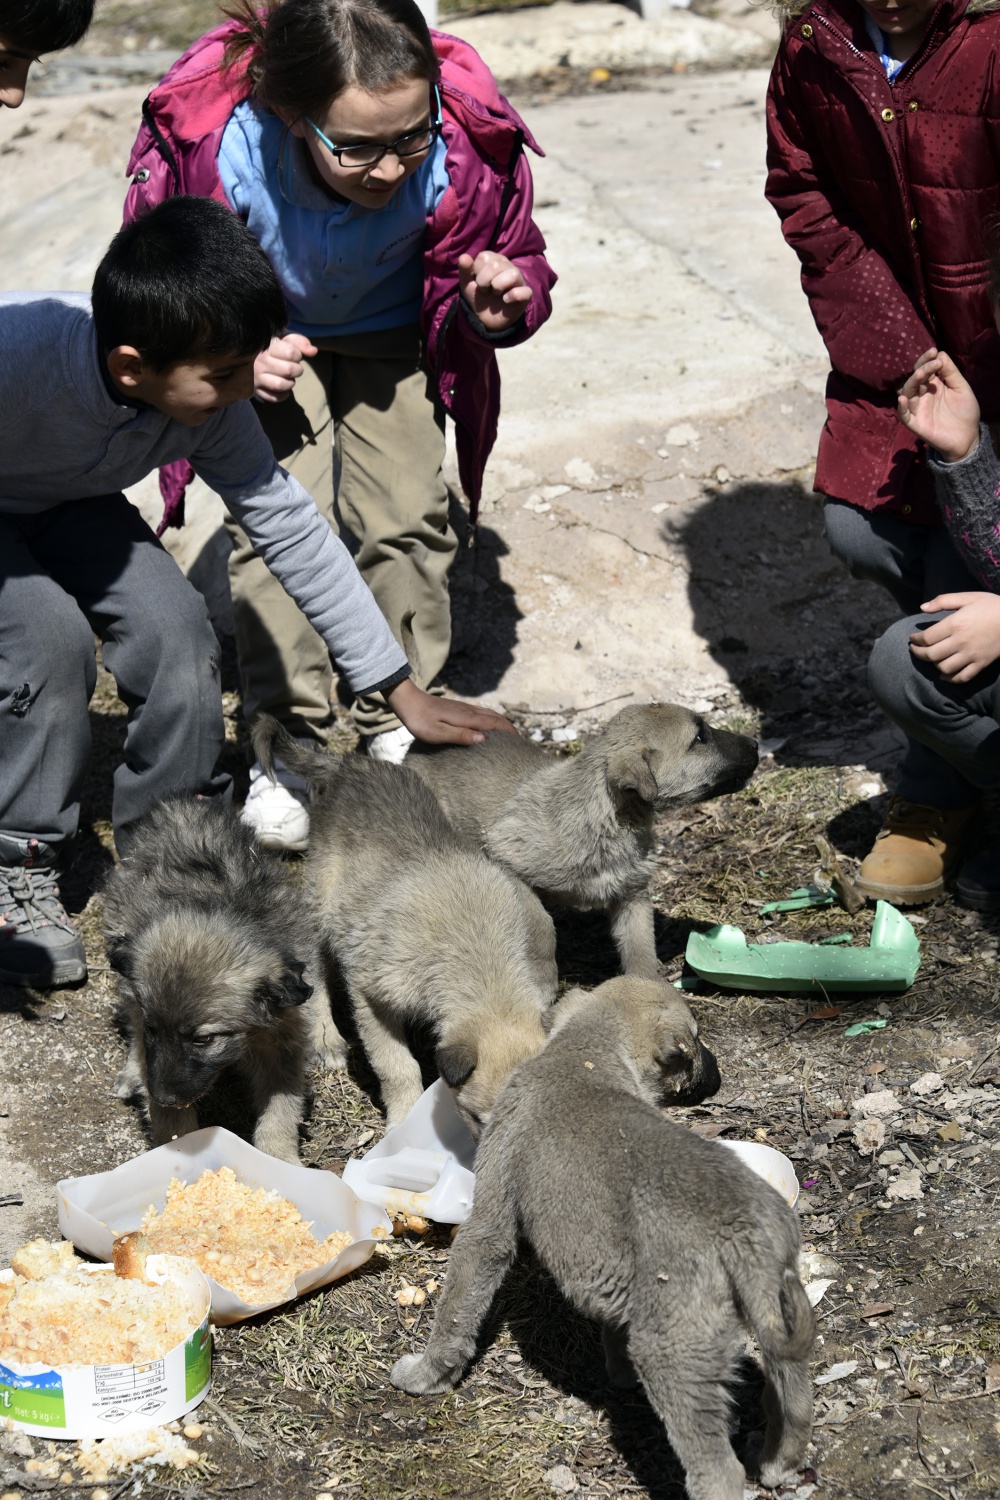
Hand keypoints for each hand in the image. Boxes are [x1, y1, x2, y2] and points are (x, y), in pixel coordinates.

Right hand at [254, 333, 318, 403]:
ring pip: (280, 385)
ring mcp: (256, 378)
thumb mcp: (286, 341)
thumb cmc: (275, 350)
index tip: (295, 355)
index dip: (298, 355)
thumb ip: (300, 342)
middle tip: (294, 368)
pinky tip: (283, 387)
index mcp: (267, 347)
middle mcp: (259, 362)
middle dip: (297, 370)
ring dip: (290, 383)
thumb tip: (313, 351)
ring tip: (288, 378)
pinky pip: (274, 398)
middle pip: (288, 370)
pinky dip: (283, 395)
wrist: (253, 360)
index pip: (290, 353)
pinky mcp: (256, 391)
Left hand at [385, 677, 517, 745]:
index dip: (509, 733)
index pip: (495, 724)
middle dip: (510, 728)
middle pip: (496, 718)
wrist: (408, 701)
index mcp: (467, 718)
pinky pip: (482, 713)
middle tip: (521, 741)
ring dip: (502, 723)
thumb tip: (484, 738)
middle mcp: (469, 711)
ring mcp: (464, 708)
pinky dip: (492, 720)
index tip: (521, 742)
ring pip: (490, 714)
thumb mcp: (438, 733)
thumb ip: (460, 735)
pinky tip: (489, 726)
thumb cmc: (420, 720)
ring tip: (510, 734)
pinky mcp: (459, 708)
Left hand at [459, 251, 531, 333]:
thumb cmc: (479, 298)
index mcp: (494, 260)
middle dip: (484, 281)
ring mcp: (518, 280)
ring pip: (513, 274)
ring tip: (496, 294)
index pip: (484, 256)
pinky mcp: (525, 294)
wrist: (486, 319)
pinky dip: (513, 296)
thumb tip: (464, 256)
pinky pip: (525, 291)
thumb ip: (465, 270)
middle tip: (486, 290)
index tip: (478, 282)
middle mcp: (508, 266)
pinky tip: (506, 300)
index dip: (477, 271)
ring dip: (498, 286)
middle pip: (495, 265)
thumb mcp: (467, 285)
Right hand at [896, 347, 980, 462]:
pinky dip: (901, 408)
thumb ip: (951, 373)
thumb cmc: (965, 412)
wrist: (968, 437)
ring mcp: (917, 409)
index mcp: (932, 385)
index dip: (926, 360)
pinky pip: (904, 416)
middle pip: (915, 379)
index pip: (924, 369)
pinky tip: (903, 399)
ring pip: (907, 393)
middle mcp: (922, 395)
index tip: (934, 351)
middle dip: (922, 368)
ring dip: (912, 382)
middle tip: (933, 363)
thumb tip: (940, 354)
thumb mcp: (961, 388)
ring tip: (921, 374)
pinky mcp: (916, 424)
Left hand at [909, 593, 999, 680]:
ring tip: (931, 659)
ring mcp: (971, 655)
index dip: (916, 640)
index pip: (927, 638)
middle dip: (918, 653)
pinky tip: (944, 675)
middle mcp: (961, 642)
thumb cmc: (991, 605)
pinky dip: (950, 679)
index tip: (912, 638)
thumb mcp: (967, 597)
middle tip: (915, 649)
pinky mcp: (981, 664)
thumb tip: (922, 608)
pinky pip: (962, 677)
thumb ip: (943, 601)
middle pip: (931, 655)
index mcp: (955, 624)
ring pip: (944, 668)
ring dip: (934, 665)